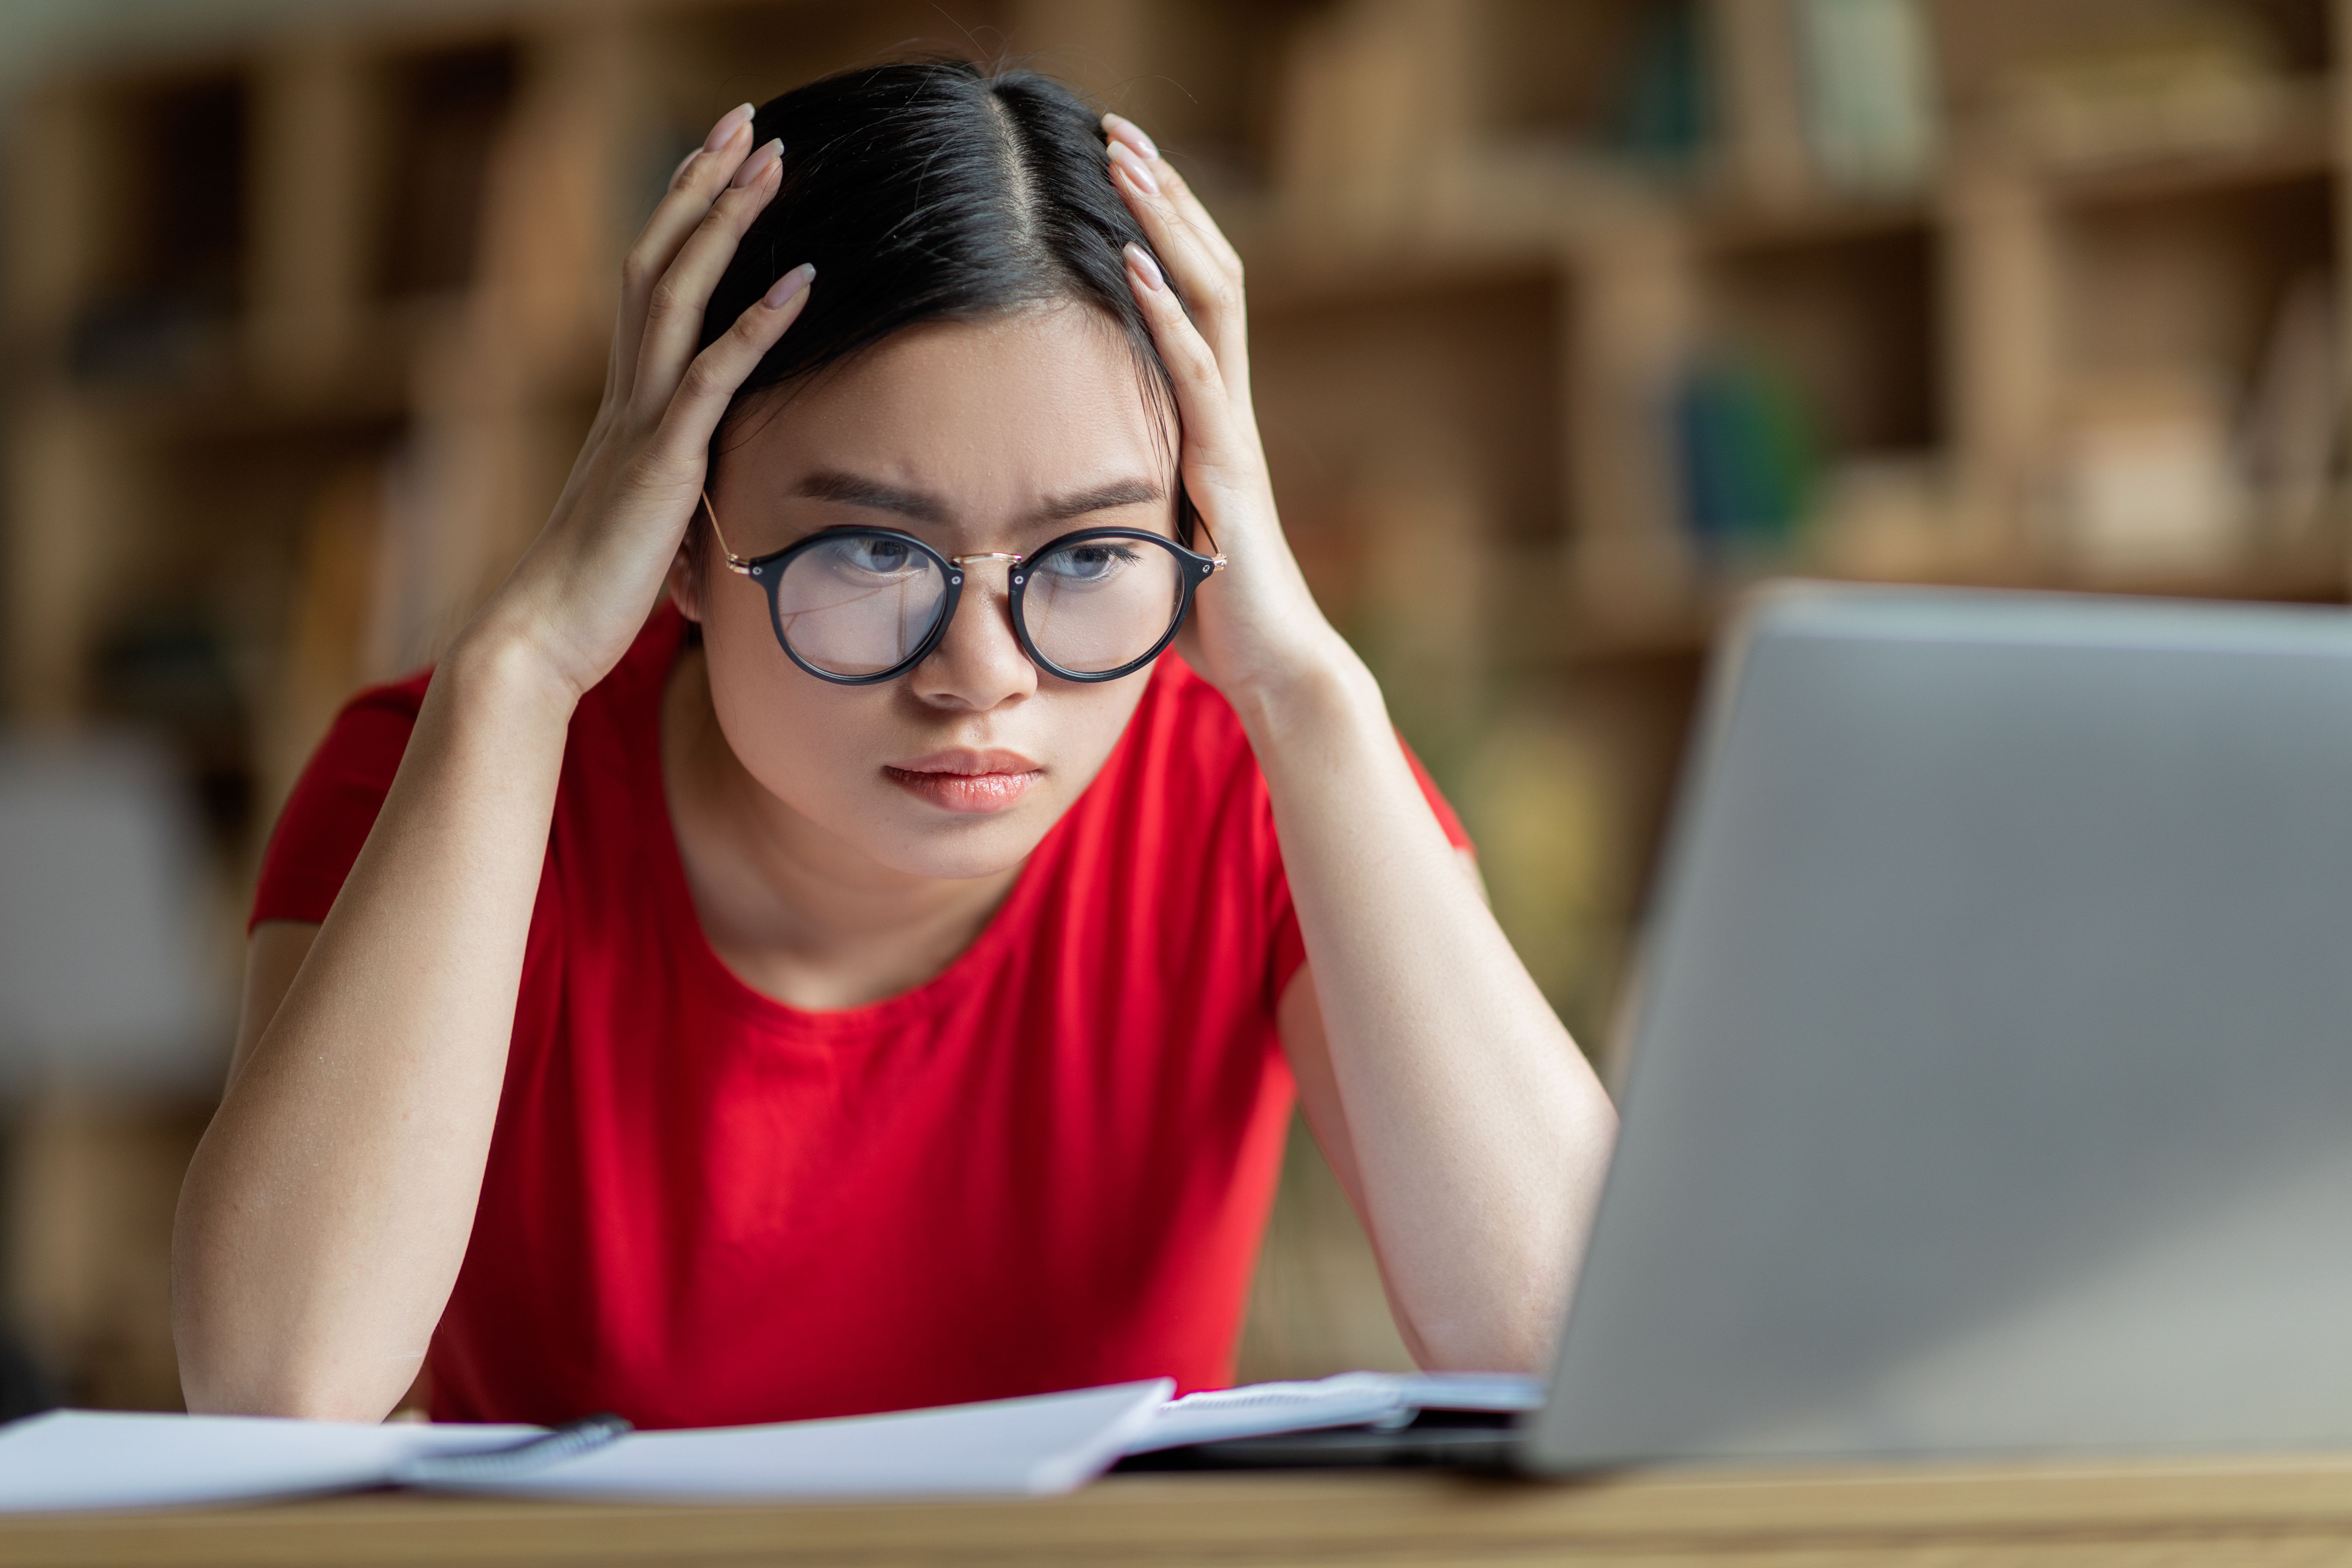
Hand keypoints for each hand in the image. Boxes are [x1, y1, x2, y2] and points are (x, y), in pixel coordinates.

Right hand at [463, 104, 812, 703]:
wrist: (543, 636)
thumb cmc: (596, 590)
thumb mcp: (649, 519)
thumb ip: (677, 486)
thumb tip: (709, 489)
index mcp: (624, 405)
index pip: (652, 285)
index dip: (682, 218)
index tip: (718, 163)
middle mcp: (627, 395)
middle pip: (660, 260)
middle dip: (702, 187)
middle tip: (745, 123)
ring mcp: (641, 422)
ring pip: (680, 294)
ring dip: (727, 223)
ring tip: (771, 162)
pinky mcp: (663, 461)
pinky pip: (714, 374)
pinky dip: (758, 322)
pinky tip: (800, 277)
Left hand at [1102, 114, 1352, 708]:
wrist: (1274, 665)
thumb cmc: (1214, 610)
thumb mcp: (1156, 529)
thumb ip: (1125, 488)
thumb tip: (1064, 480)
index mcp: (1211, 415)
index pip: (1193, 295)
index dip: (1163, 227)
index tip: (1122, 167)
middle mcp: (1228, 406)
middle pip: (1206, 271)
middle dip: (1164, 197)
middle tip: (1119, 129)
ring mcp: (1231, 430)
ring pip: (1207, 300)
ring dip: (1165, 227)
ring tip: (1126, 161)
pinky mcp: (1226, 469)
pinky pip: (1196, 375)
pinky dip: (1165, 316)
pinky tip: (1136, 266)